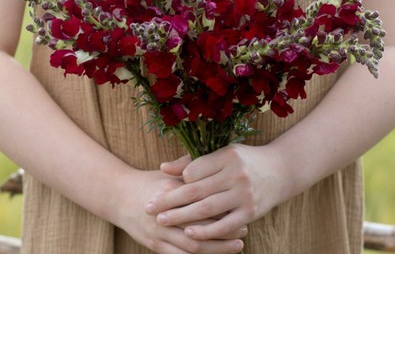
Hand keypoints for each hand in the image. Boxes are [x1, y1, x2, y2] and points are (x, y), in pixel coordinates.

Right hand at [114, 167, 245, 252]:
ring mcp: (158, 232)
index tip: (240, 210)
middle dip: (224, 232)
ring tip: (236, 246)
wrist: (118, 196)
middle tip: (244, 231)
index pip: (202, 203)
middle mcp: (165, 214)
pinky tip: (214, 259)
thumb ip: (191, 171)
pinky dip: (198, 261)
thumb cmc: (150, 182)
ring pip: (192, 246)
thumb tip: (217, 166)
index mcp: (171, 192)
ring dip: (216, 248)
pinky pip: (179, 258)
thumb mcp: (169, 174)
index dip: (223, 209)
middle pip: (200, 227)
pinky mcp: (153, 245)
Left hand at [145, 143, 288, 240]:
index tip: (161, 187)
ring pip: (207, 209)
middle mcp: (236, 174)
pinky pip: (225, 225)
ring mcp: (244, 195)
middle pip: (196, 190)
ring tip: (162, 221)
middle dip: (170, 200)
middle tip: (149, 207)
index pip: (194, 170)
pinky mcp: (251, 212)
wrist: (281, 171)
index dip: (178, 180)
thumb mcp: (222, 153)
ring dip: (182, 217)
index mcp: (227, 156)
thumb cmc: (244, 161)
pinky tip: (190, 234)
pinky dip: (207, 231)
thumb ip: (192, 161)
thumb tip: (163, 168)